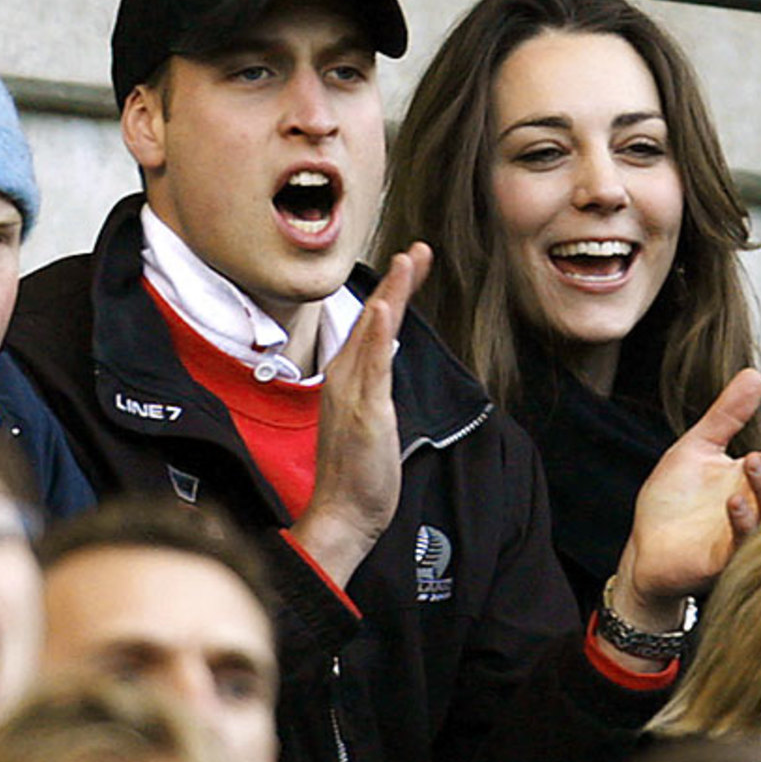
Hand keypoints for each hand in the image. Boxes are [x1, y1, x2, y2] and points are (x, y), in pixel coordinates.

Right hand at [289, 242, 432, 588]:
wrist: (342, 513)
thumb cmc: (358, 472)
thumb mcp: (371, 419)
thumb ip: (375, 384)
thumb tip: (385, 357)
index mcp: (349, 378)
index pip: (374, 325)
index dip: (394, 293)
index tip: (413, 263)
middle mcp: (345, 377)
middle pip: (373, 318)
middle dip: (396, 282)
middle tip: (418, 249)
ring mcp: (352, 393)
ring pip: (372, 333)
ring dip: (390, 294)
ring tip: (407, 261)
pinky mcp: (365, 411)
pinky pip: (371, 368)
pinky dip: (376, 336)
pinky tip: (385, 310)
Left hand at [613, 369, 760, 631]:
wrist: (645, 545)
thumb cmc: (674, 498)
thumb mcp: (697, 447)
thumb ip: (726, 415)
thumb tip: (753, 373)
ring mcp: (750, 535)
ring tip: (752, 460)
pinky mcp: (728, 559)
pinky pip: (745, 542)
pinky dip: (743, 522)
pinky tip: (734, 501)